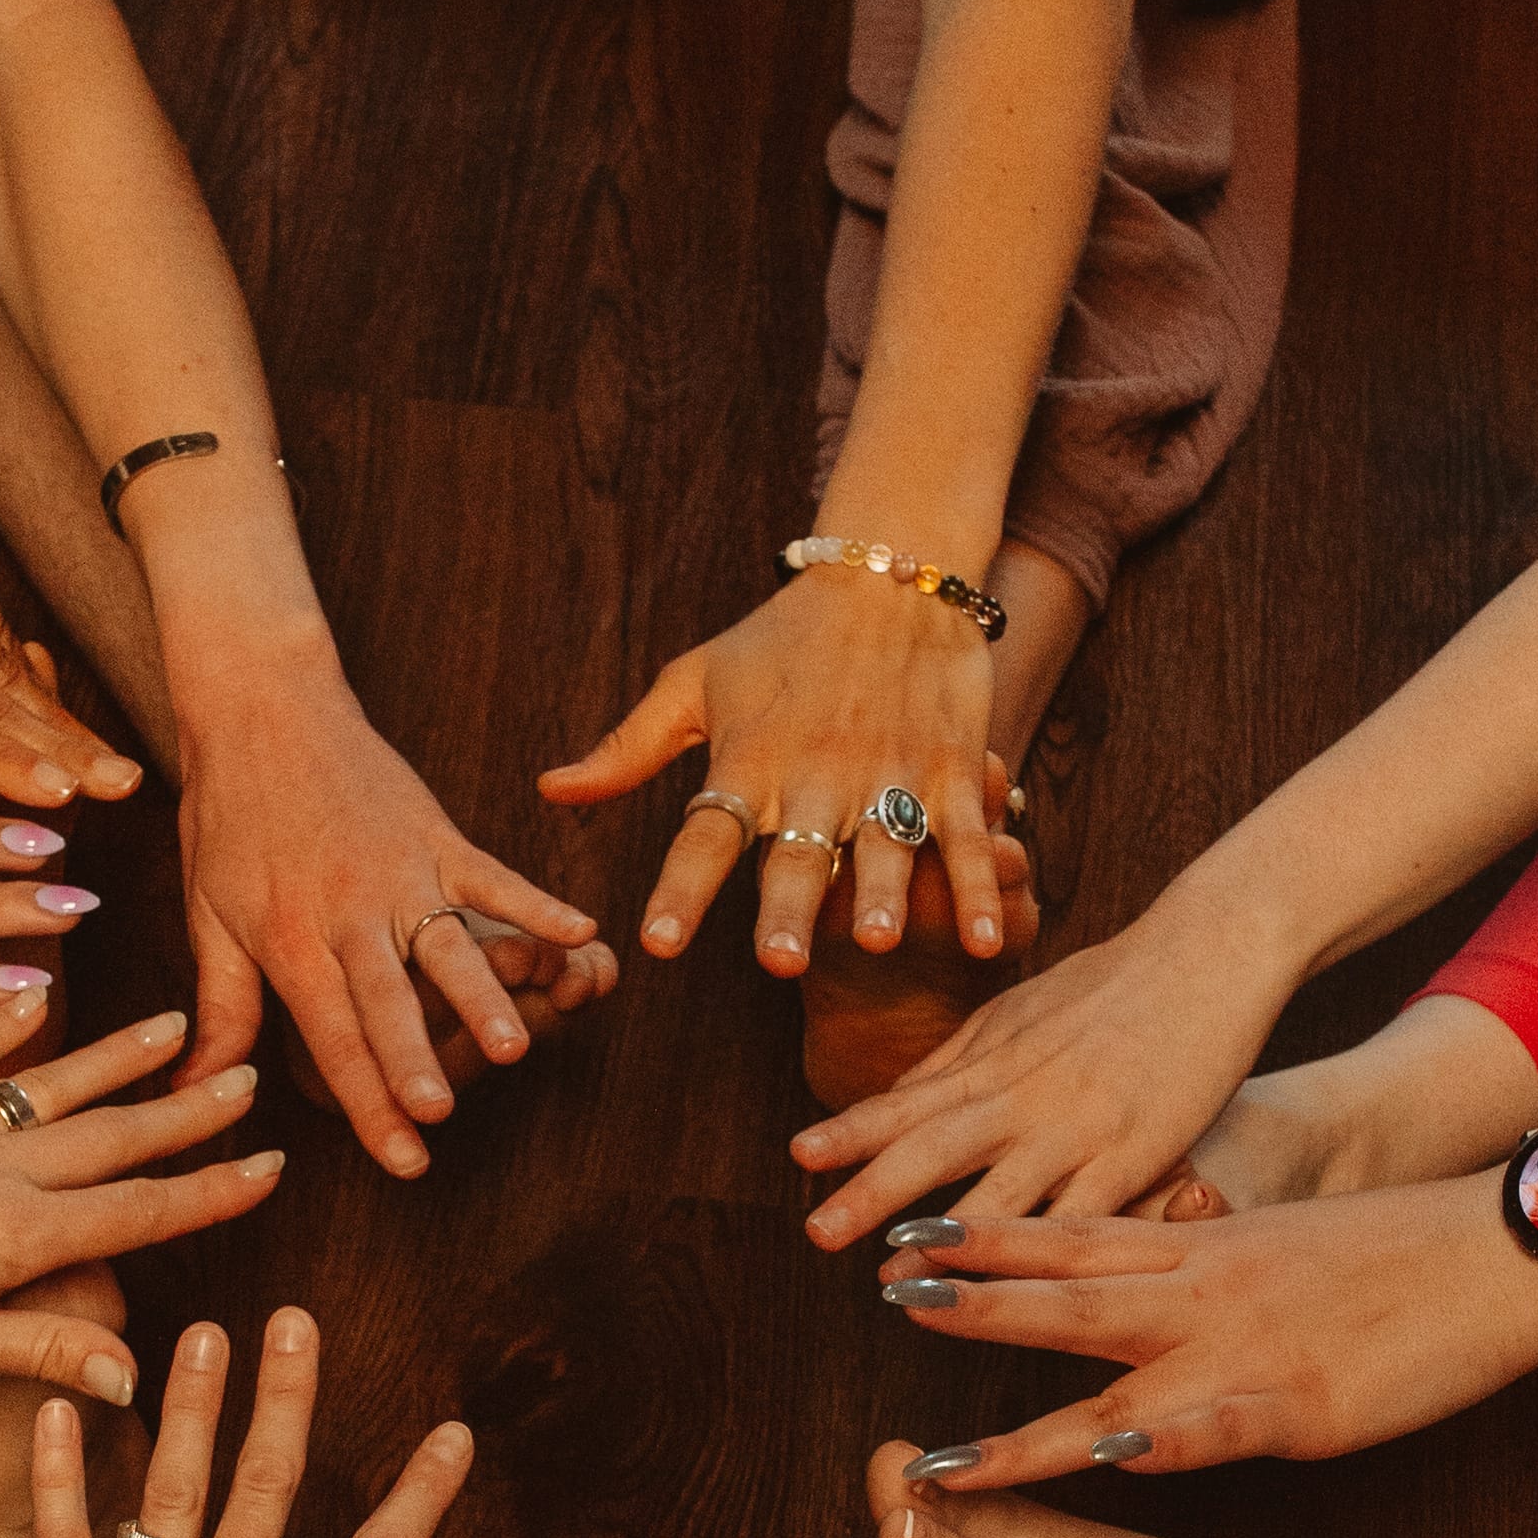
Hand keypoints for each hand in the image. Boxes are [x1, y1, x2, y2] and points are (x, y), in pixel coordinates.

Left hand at [0, 1002, 282, 1384]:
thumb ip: (42, 1350)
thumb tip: (136, 1374)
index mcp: (13, 1234)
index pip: (138, 1210)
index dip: (211, 1192)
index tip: (272, 1166)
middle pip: (112, 1136)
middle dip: (187, 1111)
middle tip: (250, 1077)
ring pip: (51, 1086)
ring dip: (119, 1056)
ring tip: (176, 1024)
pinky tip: (32, 992)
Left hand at [179, 668, 607, 1179]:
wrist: (261, 705)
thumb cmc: (229, 815)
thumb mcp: (208, 914)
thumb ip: (221, 1009)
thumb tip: (197, 1092)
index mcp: (290, 938)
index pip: (331, 1035)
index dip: (365, 1102)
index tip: (401, 1158)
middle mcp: (348, 910)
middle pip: (386, 999)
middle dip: (414, 1060)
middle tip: (439, 1116)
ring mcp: (399, 870)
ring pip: (447, 944)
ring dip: (481, 996)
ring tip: (514, 1046)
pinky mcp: (435, 833)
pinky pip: (493, 874)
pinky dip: (538, 903)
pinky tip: (584, 934)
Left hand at [546, 571, 1005, 977]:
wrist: (887, 576)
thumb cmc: (779, 638)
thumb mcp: (694, 681)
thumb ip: (627, 748)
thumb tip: (549, 790)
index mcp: (749, 759)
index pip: (705, 833)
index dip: (681, 888)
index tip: (657, 942)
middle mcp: (817, 773)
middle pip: (797, 851)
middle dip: (788, 906)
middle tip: (777, 961)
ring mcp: (890, 772)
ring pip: (885, 845)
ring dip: (882, 895)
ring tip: (877, 940)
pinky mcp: (953, 768)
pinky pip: (965, 836)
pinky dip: (977, 888)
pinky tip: (987, 941)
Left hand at [793, 879, 1285, 1245]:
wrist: (1209, 953)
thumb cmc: (1115, 981)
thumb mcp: (1021, 1008)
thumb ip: (961, 1057)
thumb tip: (896, 1095)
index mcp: (995, 1059)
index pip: (909, 1098)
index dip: (852, 1130)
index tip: (800, 1155)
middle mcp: (1025, 1095)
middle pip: (935, 1148)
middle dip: (871, 1192)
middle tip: (817, 1232)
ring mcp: (1080, 1127)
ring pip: (1002, 1191)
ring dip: (946, 1239)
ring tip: (894, 1278)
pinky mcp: (1137, 1155)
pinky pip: (1085, 1215)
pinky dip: (1045, 1252)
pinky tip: (1017, 1287)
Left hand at [874, 1174, 1537, 1486]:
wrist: (1498, 1249)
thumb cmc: (1392, 1256)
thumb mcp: (1275, 1243)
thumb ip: (1196, 1264)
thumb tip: (1137, 1276)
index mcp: (1198, 1250)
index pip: (1069, 1236)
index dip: (984, 1237)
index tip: (903, 1234)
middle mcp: (1204, 1288)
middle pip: (1067, 1293)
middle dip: (973, 1301)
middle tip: (884, 1296)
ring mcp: (1247, 1347)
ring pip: (1119, 1377)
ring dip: (1029, 1425)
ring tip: (951, 1459)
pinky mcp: (1302, 1401)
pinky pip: (1221, 1426)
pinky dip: (1165, 1444)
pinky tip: (1115, 1460)